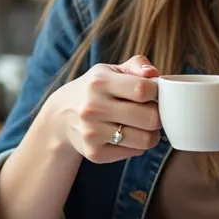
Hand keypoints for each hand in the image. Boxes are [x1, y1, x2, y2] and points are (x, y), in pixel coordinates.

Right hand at [45, 55, 161, 162]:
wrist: (61, 116)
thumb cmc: (94, 90)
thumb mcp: (110, 71)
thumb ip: (136, 65)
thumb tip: (153, 73)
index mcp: (99, 82)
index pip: (144, 89)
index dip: (157, 92)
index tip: (153, 93)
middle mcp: (93, 107)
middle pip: (150, 118)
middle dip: (157, 114)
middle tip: (150, 111)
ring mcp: (92, 133)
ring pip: (146, 140)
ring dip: (150, 133)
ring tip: (141, 125)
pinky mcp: (94, 153)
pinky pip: (135, 152)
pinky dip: (136, 145)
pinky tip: (125, 135)